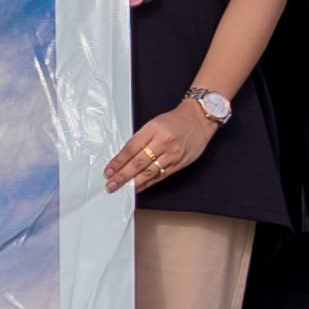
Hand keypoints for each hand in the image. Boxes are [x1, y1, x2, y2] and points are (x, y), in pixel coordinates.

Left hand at [103, 99, 219, 193]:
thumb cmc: (175, 120)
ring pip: (150, 172)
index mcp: (154, 129)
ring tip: (122, 189)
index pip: (131, 148)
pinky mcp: (180, 163)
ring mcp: (173, 154)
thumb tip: (123, 158)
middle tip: (111, 184)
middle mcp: (164, 142)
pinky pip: (161, 176)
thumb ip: (140, 139)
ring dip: (134, 183)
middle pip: (139, 162)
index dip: (118, 162)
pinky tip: (138, 188)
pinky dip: (148, 183)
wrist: (200, 119)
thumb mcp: (154, 123)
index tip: (108, 171)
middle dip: (123, 176)